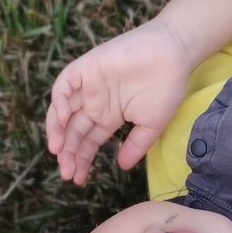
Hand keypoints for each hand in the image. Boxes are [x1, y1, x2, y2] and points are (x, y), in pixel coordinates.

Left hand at [45, 17, 192, 184]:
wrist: (174, 54)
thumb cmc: (166, 87)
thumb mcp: (151, 125)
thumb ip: (136, 146)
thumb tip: (122, 167)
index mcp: (108, 116)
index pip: (88, 141)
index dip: (81, 160)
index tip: (78, 179)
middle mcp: (95, 102)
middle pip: (72, 131)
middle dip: (68, 153)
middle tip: (67, 172)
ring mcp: (89, 85)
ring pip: (62, 110)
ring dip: (57, 130)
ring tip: (57, 151)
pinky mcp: (87, 67)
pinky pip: (65, 84)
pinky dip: (58, 100)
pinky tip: (61, 119)